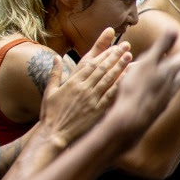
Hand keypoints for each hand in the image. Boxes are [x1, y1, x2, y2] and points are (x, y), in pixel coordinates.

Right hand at [35, 28, 125, 145]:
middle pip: (102, 68)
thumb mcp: (49, 91)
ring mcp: (91, 99)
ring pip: (108, 79)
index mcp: (72, 82)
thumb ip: (55, 73)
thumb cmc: (51, 113)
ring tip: (130, 57)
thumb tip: (57, 57)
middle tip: (126, 46)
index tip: (114, 46)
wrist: (54, 133)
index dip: (104, 54)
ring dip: (120, 67)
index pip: (91, 64)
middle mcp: (83, 88)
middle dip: (115, 56)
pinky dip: (120, 86)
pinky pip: (111, 96)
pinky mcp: (98, 110)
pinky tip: (130, 79)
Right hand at [104, 29, 179, 136]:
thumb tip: (174, 28)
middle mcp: (173, 84)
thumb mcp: (147, 63)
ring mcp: (167, 96)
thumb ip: (161, 47)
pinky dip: (173, 87)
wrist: (133, 118)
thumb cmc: (137, 88)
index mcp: (171, 71)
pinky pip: (170, 93)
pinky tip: (170, 91)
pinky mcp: (160, 105)